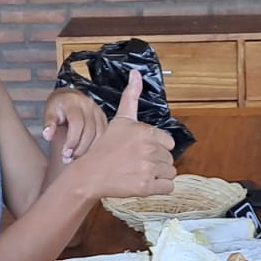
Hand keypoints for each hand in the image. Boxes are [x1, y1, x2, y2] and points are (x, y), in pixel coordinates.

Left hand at [41, 87, 105, 162]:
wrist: (69, 97)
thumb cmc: (58, 107)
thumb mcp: (49, 112)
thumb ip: (48, 123)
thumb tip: (48, 136)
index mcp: (73, 102)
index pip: (77, 123)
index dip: (72, 140)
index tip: (65, 154)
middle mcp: (88, 105)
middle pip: (90, 130)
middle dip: (80, 148)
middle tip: (69, 159)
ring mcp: (98, 111)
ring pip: (100, 133)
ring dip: (89, 149)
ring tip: (77, 158)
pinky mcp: (103, 118)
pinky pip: (104, 134)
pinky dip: (96, 146)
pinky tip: (87, 153)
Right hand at [72, 70, 175, 199]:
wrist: (89, 174)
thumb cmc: (105, 147)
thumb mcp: (120, 120)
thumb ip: (131, 96)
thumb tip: (136, 72)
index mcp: (145, 131)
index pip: (168, 143)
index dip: (156, 148)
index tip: (140, 150)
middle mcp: (148, 148)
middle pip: (169, 159)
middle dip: (156, 162)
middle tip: (136, 163)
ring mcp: (148, 168)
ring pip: (170, 173)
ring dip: (158, 175)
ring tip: (138, 172)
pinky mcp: (146, 187)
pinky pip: (168, 187)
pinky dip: (159, 188)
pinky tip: (143, 183)